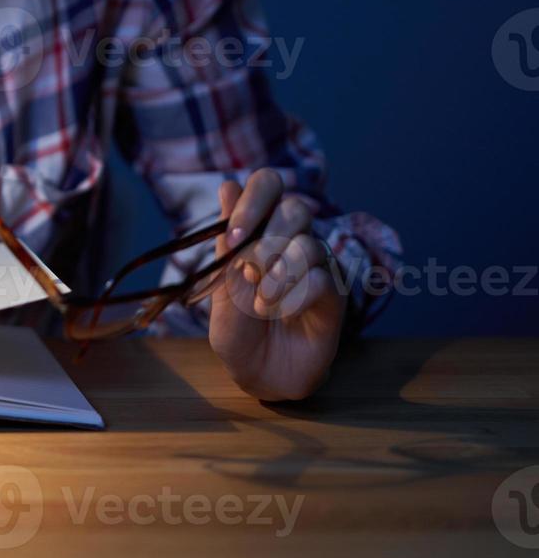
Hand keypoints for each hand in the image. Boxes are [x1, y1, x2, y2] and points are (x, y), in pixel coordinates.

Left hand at [207, 169, 344, 400]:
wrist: (258, 372)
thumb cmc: (236, 328)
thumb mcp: (220, 286)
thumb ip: (229, 240)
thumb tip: (228, 185)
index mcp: (260, 228)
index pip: (268, 184)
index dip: (253, 200)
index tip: (233, 236)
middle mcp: (293, 240)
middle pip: (295, 208)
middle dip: (266, 241)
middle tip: (247, 273)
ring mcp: (318, 266)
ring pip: (310, 244)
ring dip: (278, 275)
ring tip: (259, 302)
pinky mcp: (336, 295)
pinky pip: (322, 280)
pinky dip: (294, 297)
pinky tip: (279, 312)